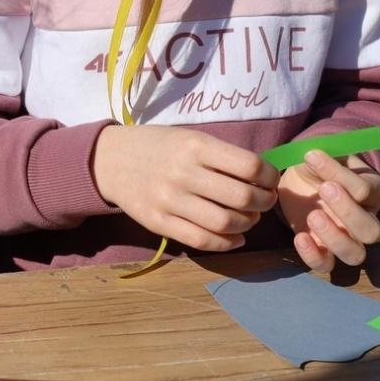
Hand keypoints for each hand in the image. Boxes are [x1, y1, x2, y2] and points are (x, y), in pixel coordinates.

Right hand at [92, 125, 278, 250]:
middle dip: (264, 202)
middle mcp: (183, 173)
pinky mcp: (158, 223)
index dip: (270, 177)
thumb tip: (264, 178)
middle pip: (243, 197)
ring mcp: (169, 201)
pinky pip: (202, 241)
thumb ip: (221, 156)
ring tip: (248, 217)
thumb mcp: (188, 137)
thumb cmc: (157, 146)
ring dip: (248, 223)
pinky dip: (228, 243)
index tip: (269, 180)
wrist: (109, 160)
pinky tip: (235, 236)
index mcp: (194, 146)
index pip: (250, 166)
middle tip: (263, 201)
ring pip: (226, 223)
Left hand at [278, 151, 379, 272]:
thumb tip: (314, 156)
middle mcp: (366, 220)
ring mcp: (346, 239)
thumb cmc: (319, 166)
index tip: (313, 157)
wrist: (301, 182)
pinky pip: (326, 266)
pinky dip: (313, 256)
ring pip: (355, 255)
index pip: (366, 190)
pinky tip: (300, 237)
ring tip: (313, 215)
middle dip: (348, 212)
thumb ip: (324, 157)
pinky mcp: (324, 250)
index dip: (340, 176)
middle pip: (372, 231)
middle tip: (324, 189)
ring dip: (334, 238)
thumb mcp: (323, 155)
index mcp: (373, 192)